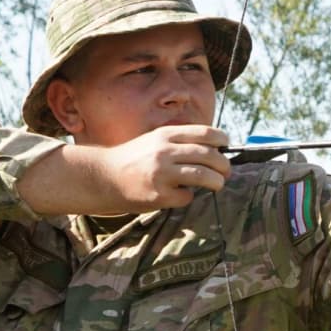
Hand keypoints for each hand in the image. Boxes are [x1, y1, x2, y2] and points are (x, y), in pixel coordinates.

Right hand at [84, 124, 230, 210]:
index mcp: (165, 135)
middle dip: (223, 165)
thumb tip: (214, 149)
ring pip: (203, 176)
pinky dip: (189, 196)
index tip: (227, 145)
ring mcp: (161, 173)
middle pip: (208, 155)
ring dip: (216, 181)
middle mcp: (164, 151)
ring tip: (217, 184)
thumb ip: (179, 142)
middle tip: (226, 171)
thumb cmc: (134, 158)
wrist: (104, 177)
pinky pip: (186, 196)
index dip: (221, 139)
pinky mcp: (159, 194)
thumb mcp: (154, 140)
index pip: (204, 133)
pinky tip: (182, 194)